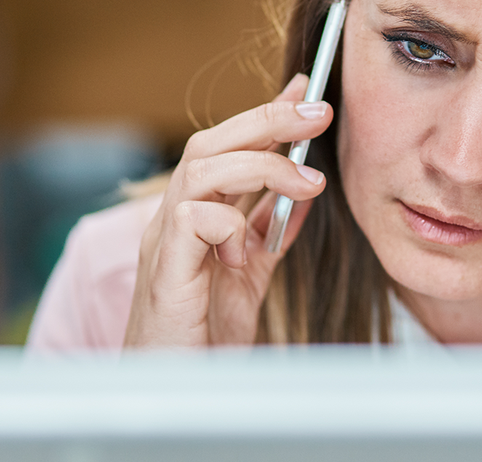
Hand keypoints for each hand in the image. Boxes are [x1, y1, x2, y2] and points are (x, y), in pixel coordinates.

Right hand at [124, 74, 331, 347]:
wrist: (176, 390)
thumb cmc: (202, 335)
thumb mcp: (249, 275)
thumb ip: (269, 232)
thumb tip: (302, 194)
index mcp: (194, 216)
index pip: (227, 149)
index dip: (265, 115)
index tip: (306, 90)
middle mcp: (173, 220)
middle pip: (209, 144)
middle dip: (266, 120)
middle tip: (318, 110)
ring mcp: (163, 242)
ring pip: (200, 169)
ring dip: (261, 166)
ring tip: (309, 181)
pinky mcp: (164, 272)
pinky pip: (192, 221)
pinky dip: (230, 225)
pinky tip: (248, 252)